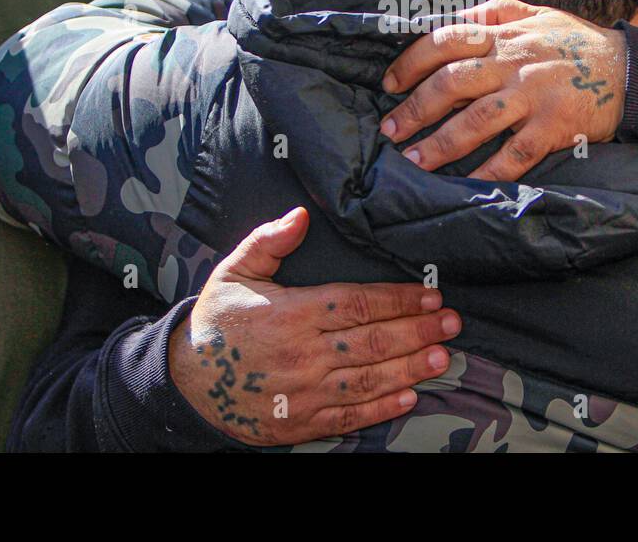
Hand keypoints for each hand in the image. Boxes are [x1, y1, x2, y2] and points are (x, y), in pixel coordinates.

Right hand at [169, 207, 460, 445]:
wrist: (185, 382)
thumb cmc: (217, 321)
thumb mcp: (235, 271)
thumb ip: (269, 241)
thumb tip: (301, 215)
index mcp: (291, 313)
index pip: (358, 304)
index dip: (399, 299)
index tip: (430, 294)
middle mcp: (302, 354)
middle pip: (372, 341)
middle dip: (418, 331)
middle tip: (452, 322)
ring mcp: (303, 392)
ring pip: (368, 379)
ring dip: (410, 368)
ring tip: (443, 356)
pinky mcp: (299, 423)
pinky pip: (349, 417)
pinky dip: (381, 408)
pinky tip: (409, 396)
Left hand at [379, 0, 627, 181]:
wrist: (629, 70)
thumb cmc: (575, 42)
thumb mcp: (536, 12)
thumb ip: (493, 13)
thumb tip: (450, 17)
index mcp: (505, 35)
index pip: (445, 40)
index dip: (411, 61)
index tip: (389, 83)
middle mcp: (514, 64)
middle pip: (452, 83)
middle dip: (415, 108)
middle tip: (390, 131)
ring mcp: (534, 97)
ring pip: (477, 121)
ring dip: (441, 144)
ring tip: (414, 161)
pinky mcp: (554, 127)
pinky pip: (515, 154)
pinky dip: (489, 171)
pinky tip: (467, 184)